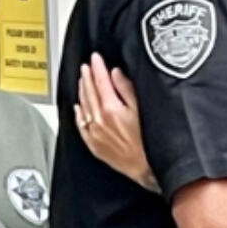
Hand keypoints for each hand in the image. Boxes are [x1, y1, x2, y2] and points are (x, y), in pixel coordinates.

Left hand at [75, 54, 156, 189]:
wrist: (146, 169)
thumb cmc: (148, 143)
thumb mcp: (142, 110)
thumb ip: (127, 89)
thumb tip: (116, 74)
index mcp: (111, 109)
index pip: (100, 81)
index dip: (97, 67)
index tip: (96, 58)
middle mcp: (99, 120)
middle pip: (89, 91)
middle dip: (88, 76)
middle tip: (86, 66)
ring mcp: (94, 133)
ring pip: (83, 106)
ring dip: (82, 91)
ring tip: (82, 80)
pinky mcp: (94, 145)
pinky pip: (81, 125)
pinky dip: (78, 114)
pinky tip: (78, 107)